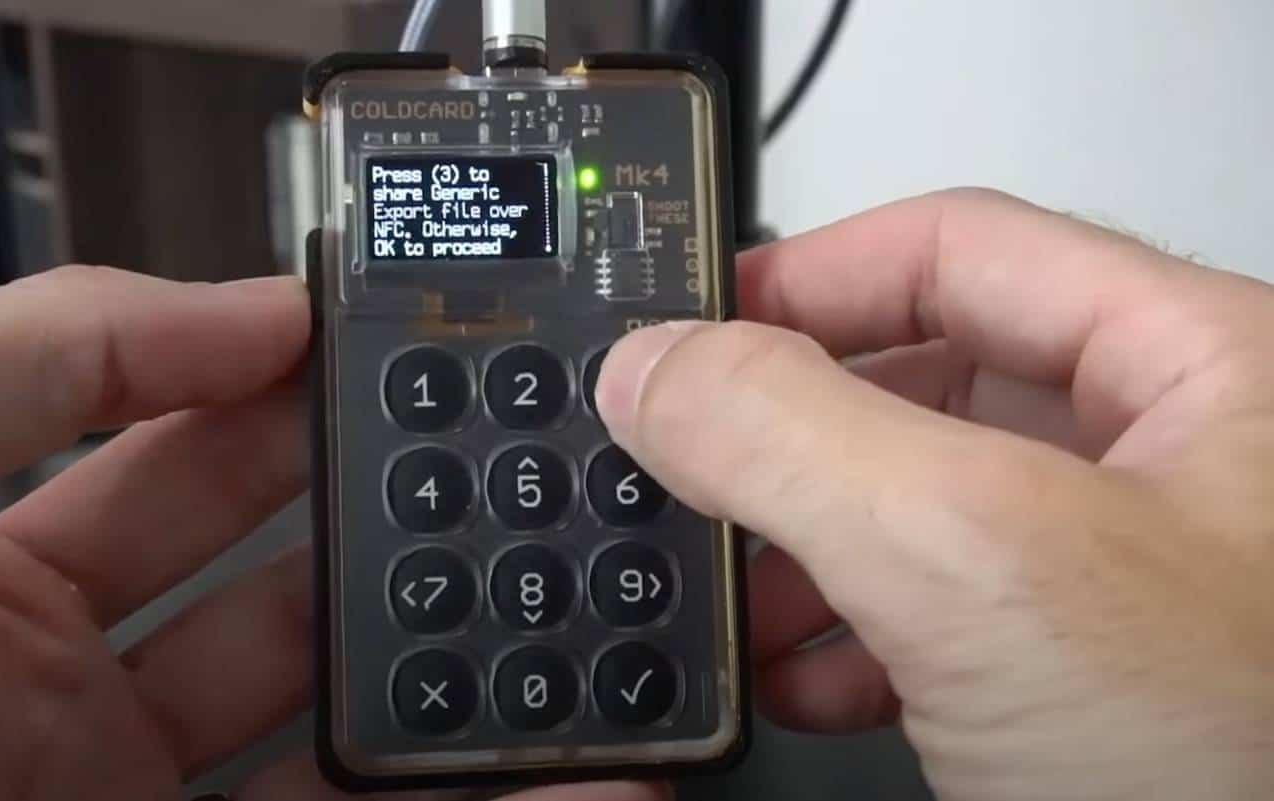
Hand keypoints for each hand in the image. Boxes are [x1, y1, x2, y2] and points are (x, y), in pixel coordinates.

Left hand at [0, 266, 663, 800]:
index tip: (385, 351)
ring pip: (326, 736)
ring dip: (441, 674)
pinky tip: (563, 770)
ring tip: (548, 609)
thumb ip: (39, 350)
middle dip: (380, 520)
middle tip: (492, 461)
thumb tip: (242, 308)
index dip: (272, 396)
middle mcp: (49, 709)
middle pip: (271, 595)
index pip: (163, 459)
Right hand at [596, 189, 1273, 799]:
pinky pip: (933, 616)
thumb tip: (658, 368)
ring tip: (726, 589)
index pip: (962, 250)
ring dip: (801, 546)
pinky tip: (801, 681)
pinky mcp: (1080, 684)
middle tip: (688, 462)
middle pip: (923, 380)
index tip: (687, 329)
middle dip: (788, 434)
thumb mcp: (983, 563)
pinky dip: (843, 640)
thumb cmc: (1240, 774)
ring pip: (913, 507)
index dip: (810, 276)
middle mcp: (1167, 462)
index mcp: (1201, 370)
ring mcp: (1121, 582)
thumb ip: (797, 438)